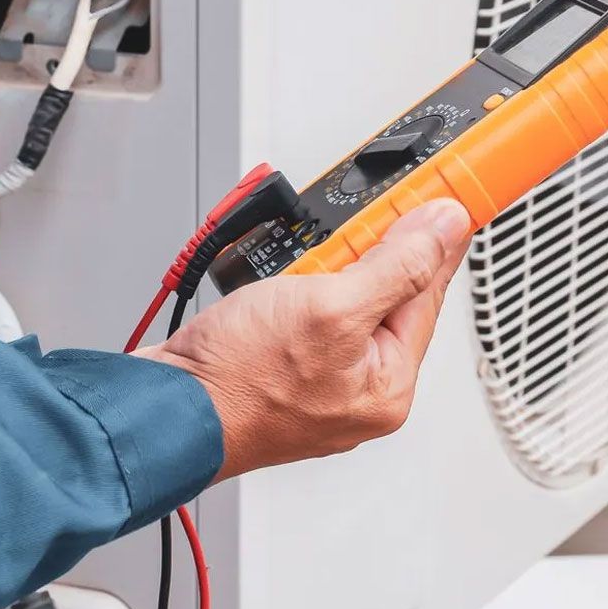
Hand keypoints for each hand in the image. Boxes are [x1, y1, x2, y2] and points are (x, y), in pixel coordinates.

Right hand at [148, 199, 472, 480]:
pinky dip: (297, 288)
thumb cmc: (238, 380)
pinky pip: (306, 315)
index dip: (432, 239)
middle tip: (349, 230)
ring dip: (324, 269)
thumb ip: (398, 265)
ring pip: (343, 300)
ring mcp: (319, 383)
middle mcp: (359, 391)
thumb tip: (444, 229)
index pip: (428, 293)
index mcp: (388, 386)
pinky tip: (278, 282)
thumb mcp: (332, 308)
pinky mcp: (282, 370)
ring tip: (298, 267)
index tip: (442, 200)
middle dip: (367, 254)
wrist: (163, 408)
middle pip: (387, 296)